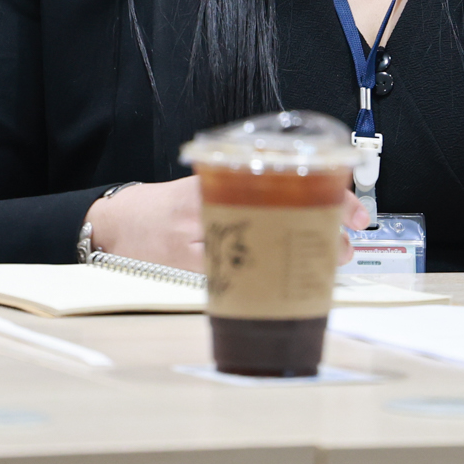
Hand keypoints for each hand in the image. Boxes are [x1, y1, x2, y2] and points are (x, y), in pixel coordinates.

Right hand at [87, 176, 372, 272]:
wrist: (113, 226)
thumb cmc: (163, 203)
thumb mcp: (204, 181)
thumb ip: (245, 180)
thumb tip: (309, 188)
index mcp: (217, 180)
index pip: (279, 180)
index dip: (322, 192)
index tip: (350, 201)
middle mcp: (207, 209)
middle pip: (277, 217)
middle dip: (320, 229)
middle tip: (347, 241)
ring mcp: (196, 244)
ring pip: (262, 252)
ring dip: (301, 257)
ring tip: (328, 261)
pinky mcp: (188, 274)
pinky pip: (235, 280)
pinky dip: (266, 282)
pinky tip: (287, 283)